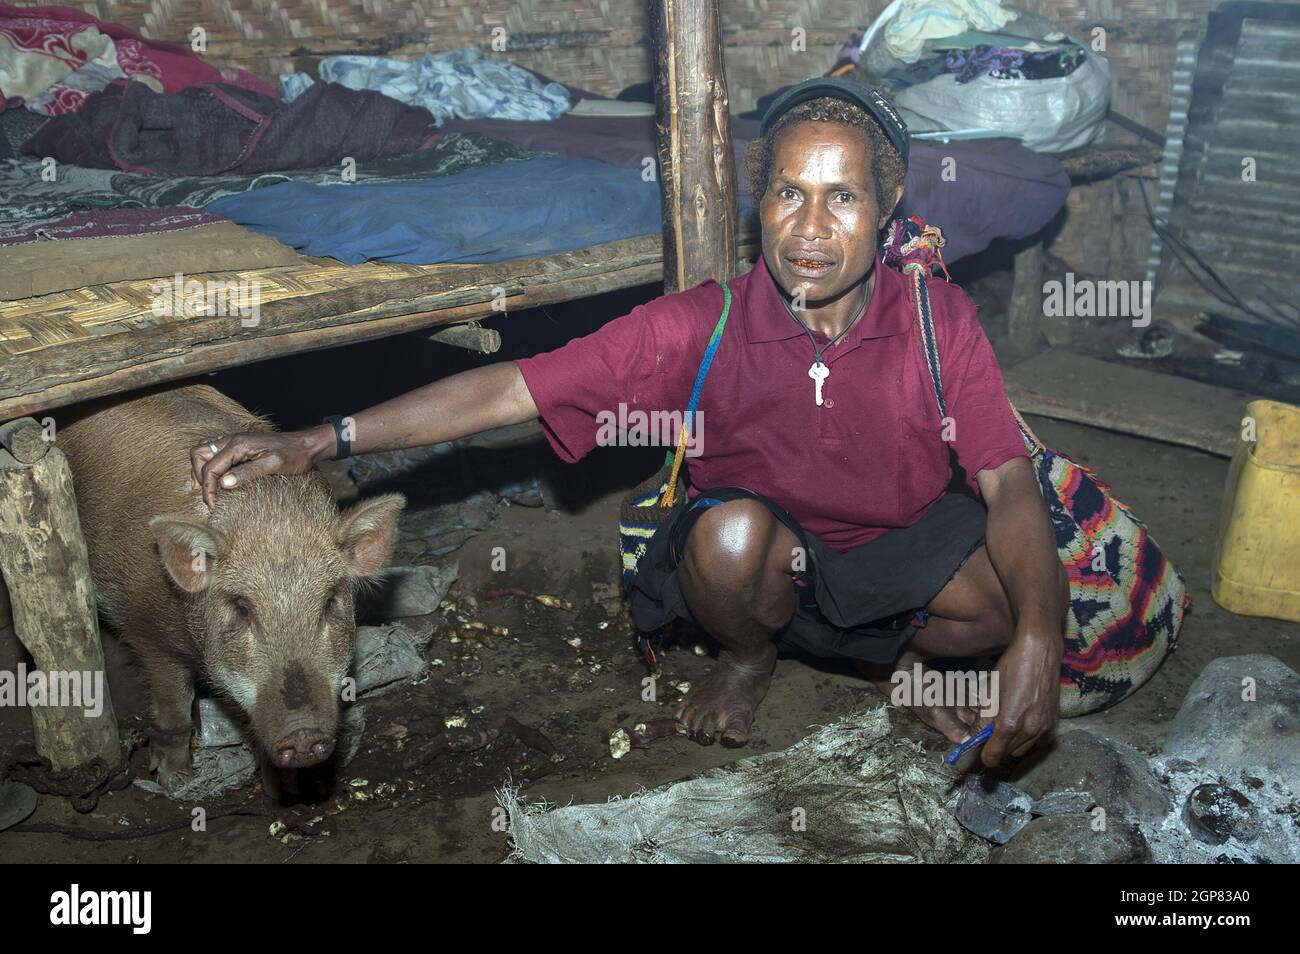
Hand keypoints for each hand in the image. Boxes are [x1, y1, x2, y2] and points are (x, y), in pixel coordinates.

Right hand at [190, 427, 331, 507]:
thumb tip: (224, 484)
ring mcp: (235, 441)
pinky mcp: (240, 445)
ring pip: (204, 450)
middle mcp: (232, 439)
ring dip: (200, 468)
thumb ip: (248, 473)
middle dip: (198, 475)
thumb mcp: (273, 465)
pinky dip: (209, 463)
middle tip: (207, 496)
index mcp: (238, 445)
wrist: (307, 445)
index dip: (208, 488)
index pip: (211, 467)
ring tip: (204, 488)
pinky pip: (215, 451)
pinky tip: (216, 477)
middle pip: (199, 454)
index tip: (212, 504)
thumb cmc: (294, 455)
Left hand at [979, 628, 1061, 766]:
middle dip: (998, 749)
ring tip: (1004, 728)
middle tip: (989, 737)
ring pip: (1024, 748)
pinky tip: (1020, 720)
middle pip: (1009, 753)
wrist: (1041, 652)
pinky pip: (1037, 738)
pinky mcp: (1054, 720)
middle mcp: (1030, 729)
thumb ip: (986, 716)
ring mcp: (1045, 726)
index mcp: (1010, 723)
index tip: (981, 753)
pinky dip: (1026, 736)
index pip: (995, 753)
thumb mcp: (992, 691)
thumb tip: (978, 732)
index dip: (985, 756)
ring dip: (1012, 744)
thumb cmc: (1012, 667)